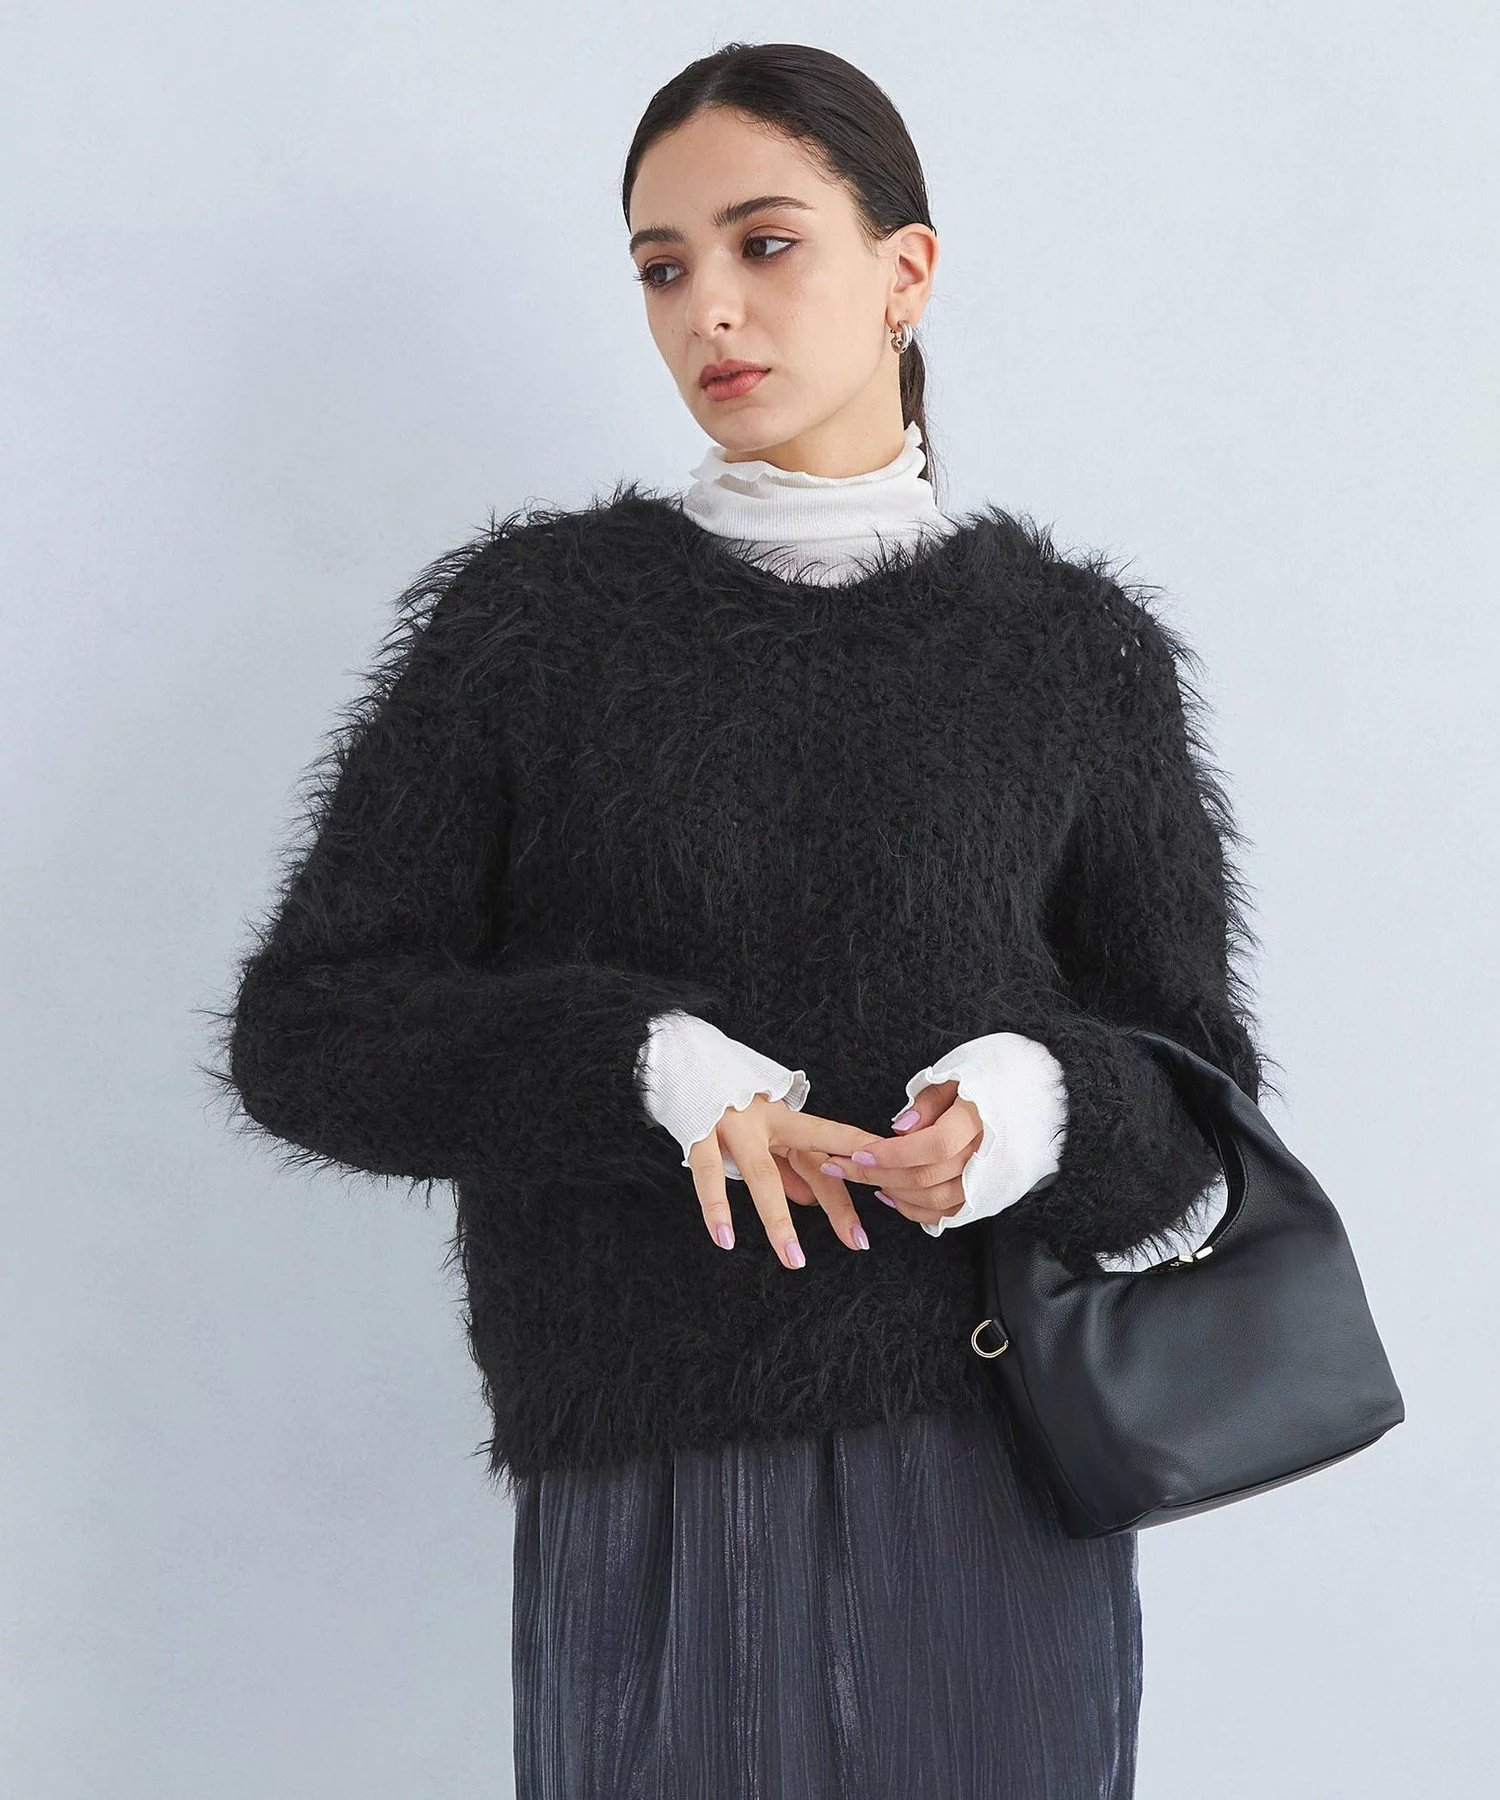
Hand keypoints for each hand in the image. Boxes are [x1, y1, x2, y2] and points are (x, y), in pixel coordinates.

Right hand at [687, 1093, 883, 1269]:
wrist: (675, 1055)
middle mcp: (766, 1117)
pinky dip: (717, 1209)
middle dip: (837, 1203)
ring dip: (779, 1221)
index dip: (861, 1157)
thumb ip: (785, 1164)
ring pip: (762, 1177)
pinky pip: (710, 1175)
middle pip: (811, 1163)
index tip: (893, 1177)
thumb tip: (813, 1200)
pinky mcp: (699, 1131)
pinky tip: (725, 1239)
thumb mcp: (761, 1126)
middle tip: (859, 1242)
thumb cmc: (722, 1096)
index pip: (832, 1139)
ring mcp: (733, 1124)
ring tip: (794, 1260)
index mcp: (785, 1115)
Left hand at [812, 1079, 982, 1227]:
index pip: (934, 1146)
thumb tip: (898, 1130)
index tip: (859, 1152)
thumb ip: (929, 1101)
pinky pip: (948, 1214)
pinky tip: (891, 1195)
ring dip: (894, 1193)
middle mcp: (990, 1157)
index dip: (893, 1154)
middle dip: (877, 1174)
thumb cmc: (995, 1080)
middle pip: (927, 1176)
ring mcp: (992, 1182)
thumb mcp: (960, 1074)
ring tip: (866, 1177)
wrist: (1039, 1099)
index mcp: (982, 1120)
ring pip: (935, 1200)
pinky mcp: (990, 1197)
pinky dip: (916, 1210)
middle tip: (840, 1166)